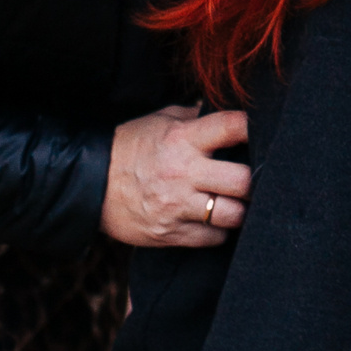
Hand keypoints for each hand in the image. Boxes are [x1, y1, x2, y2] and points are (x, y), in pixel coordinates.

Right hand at [100, 105, 251, 246]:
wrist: (89, 183)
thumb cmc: (130, 147)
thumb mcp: (161, 120)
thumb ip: (196, 117)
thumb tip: (229, 112)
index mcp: (183, 138)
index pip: (233, 127)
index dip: (253, 128)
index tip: (261, 133)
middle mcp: (183, 172)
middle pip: (243, 181)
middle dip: (255, 181)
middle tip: (254, 179)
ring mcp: (177, 206)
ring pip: (232, 215)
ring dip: (240, 210)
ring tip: (236, 203)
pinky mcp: (170, 233)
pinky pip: (212, 238)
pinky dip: (219, 231)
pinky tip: (214, 220)